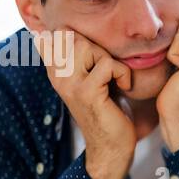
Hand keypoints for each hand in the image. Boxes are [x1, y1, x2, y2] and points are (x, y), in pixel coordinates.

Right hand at [35, 28, 135, 178]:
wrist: (111, 146)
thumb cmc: (108, 110)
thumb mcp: (92, 78)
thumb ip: (83, 57)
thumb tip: (79, 32)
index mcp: (56, 71)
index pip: (54, 35)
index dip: (76, 36)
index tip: (94, 58)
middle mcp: (57, 76)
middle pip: (72, 35)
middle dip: (97, 47)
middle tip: (109, 70)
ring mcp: (69, 84)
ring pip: (87, 46)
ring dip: (109, 59)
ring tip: (114, 79)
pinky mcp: (87, 92)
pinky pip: (107, 65)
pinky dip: (123, 74)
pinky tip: (124, 88)